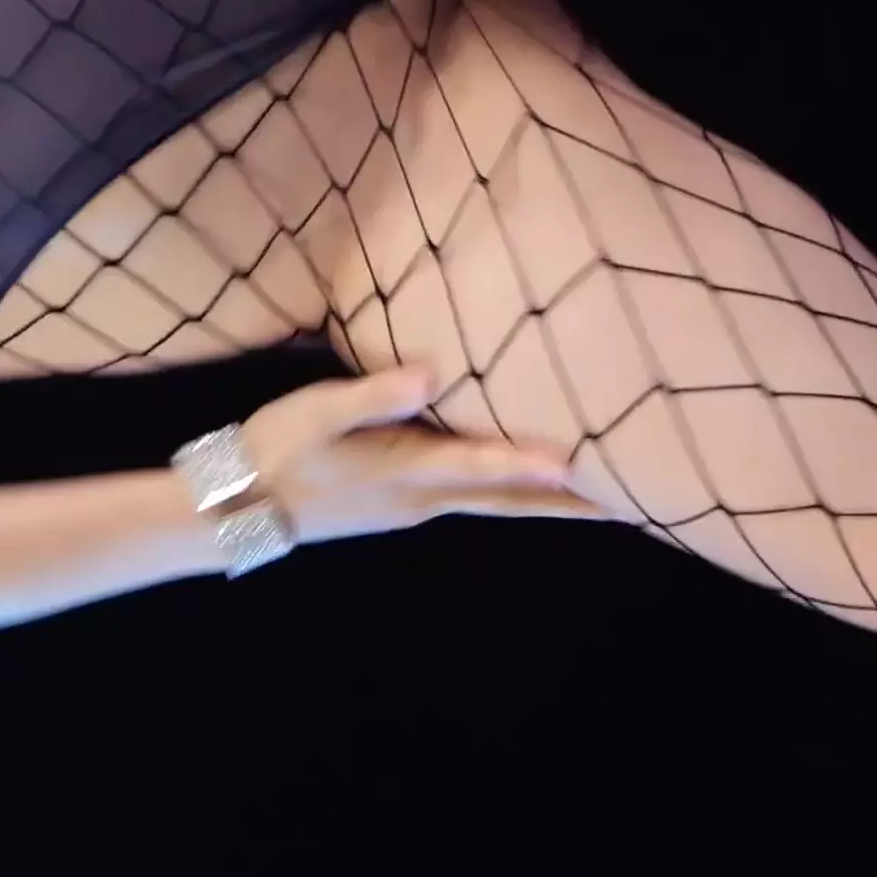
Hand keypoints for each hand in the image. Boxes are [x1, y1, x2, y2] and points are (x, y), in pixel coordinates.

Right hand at [232, 364, 627, 545]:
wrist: (240, 505)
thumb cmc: (277, 449)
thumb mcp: (316, 412)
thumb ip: (374, 393)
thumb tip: (431, 371)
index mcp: (409, 471)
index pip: (482, 466)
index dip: (531, 463)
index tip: (585, 465)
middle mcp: (425, 495)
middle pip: (511, 499)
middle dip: (572, 502)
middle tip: (636, 501)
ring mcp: (418, 505)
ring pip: (499, 501)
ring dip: (552, 499)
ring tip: (607, 493)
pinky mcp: (407, 503)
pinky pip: (477, 497)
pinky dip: (516, 491)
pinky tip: (533, 481)